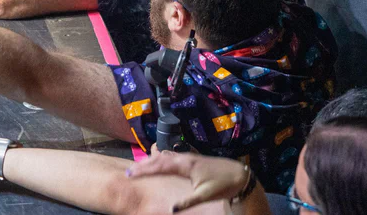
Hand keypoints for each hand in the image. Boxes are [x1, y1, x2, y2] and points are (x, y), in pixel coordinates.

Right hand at [126, 151, 251, 211]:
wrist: (238, 174)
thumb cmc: (223, 184)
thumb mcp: (205, 195)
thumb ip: (187, 201)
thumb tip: (171, 210)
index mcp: (186, 164)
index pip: (159, 165)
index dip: (144, 169)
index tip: (130, 174)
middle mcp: (185, 158)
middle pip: (159, 159)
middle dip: (143, 165)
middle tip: (128, 171)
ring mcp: (188, 157)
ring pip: (165, 156)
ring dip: (151, 161)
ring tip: (138, 166)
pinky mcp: (192, 159)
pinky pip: (172, 157)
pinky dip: (161, 159)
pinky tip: (158, 159)